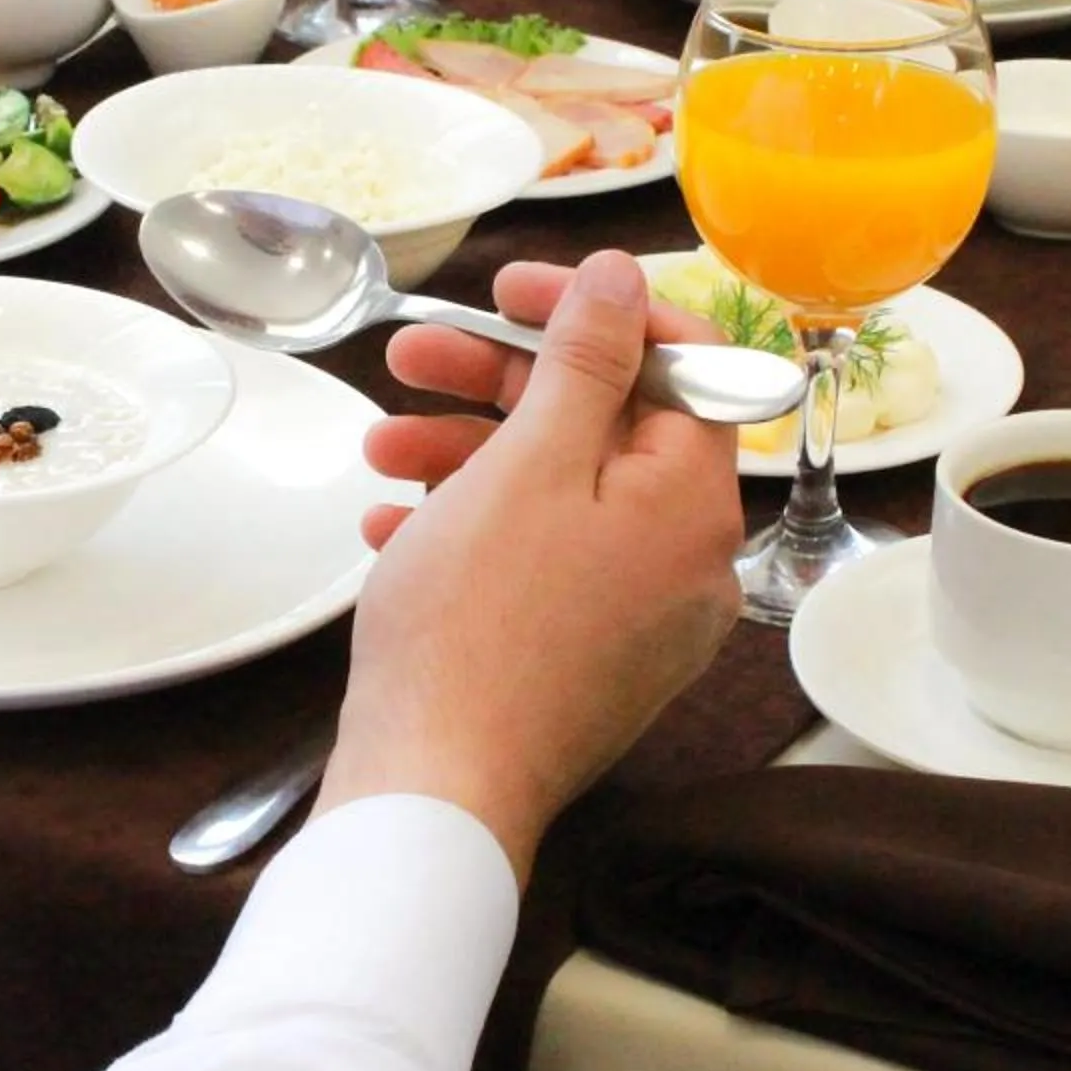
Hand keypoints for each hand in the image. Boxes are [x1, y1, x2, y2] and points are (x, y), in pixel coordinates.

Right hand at [320, 250, 745, 883]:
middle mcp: (686, 562)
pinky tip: (392, 529)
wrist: (436, 793)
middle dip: (500, 385)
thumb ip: (584, 360)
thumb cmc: (477, 626)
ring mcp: (638, 620)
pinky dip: (473, 532)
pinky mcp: (587, 664)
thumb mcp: (529, 462)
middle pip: (606, 429)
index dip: (593, 311)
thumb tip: (624, 278)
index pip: (680, 364)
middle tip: (412, 357)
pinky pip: (541, 567)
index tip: (510, 291)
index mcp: (694, 502)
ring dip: (467, 455)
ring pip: (560, 498)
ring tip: (377, 453)